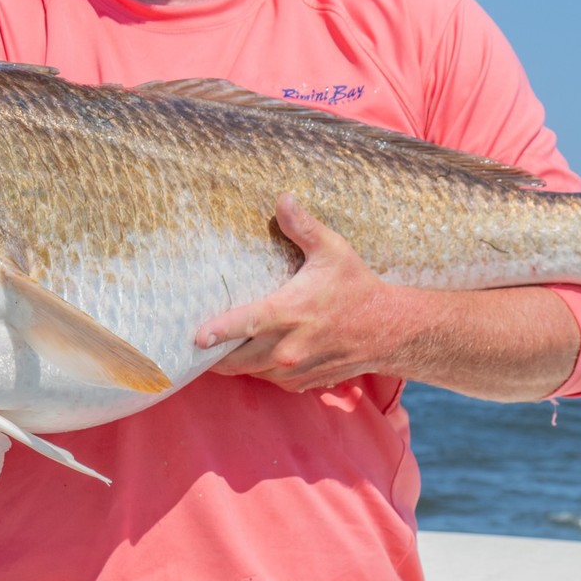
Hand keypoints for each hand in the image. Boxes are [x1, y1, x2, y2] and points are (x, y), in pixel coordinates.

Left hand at [195, 192, 398, 391]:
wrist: (389, 330)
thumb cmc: (357, 287)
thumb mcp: (332, 250)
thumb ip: (302, 226)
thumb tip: (282, 198)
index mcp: (290, 313)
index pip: (246, 324)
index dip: (218, 331)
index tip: (195, 336)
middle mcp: (289, 347)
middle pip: (236, 359)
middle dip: (212, 355)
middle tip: (191, 344)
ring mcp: (295, 370)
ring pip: (250, 372)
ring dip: (233, 363)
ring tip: (214, 350)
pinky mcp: (302, 383)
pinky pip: (268, 380)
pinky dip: (257, 370)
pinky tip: (251, 354)